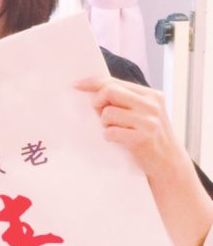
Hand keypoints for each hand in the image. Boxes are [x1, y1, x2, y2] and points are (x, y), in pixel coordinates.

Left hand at [75, 76, 191, 181]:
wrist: (169, 163)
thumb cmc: (149, 137)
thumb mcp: (143, 113)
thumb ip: (125, 101)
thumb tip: (94, 92)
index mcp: (151, 95)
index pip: (114, 82)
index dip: (92, 83)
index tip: (76, 85)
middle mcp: (152, 105)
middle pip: (109, 91)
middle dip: (98, 103)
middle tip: (101, 117)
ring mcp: (149, 121)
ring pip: (107, 113)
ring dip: (105, 124)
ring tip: (117, 130)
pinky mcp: (142, 138)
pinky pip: (110, 132)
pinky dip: (109, 137)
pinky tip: (119, 141)